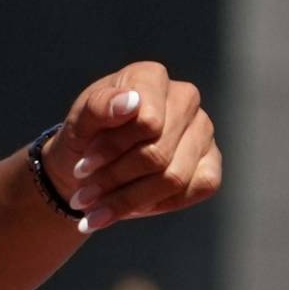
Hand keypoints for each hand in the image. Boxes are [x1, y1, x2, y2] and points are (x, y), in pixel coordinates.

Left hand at [53, 62, 219, 233]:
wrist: (90, 166)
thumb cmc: (86, 137)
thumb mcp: (78, 122)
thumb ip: (99, 107)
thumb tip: (131, 103)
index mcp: (151, 77)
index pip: (147, 121)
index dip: (113, 150)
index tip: (83, 168)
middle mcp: (185, 99)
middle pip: (157, 154)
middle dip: (115, 181)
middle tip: (82, 198)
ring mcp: (203, 131)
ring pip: (173, 178)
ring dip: (128, 200)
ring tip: (95, 212)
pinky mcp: (210, 165)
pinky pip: (192, 191)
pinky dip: (154, 206)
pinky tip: (126, 209)